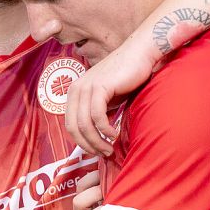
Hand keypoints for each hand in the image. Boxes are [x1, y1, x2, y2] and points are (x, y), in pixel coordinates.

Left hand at [65, 39, 158, 155]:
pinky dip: (104, 129)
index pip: (70, 125)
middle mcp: (76, 89)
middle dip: (88, 145)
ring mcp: (86, 86)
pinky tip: (114, 134)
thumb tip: (96, 139)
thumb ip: (97, 114)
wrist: (140, 55)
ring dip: (97, 141)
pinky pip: (97, 115)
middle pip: (73, 127)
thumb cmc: (126, 78)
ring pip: (84, 124)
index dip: (81, 142)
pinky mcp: (100, 86)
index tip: (96, 151)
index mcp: (74, 92)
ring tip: (109, 148)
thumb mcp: (107, 99)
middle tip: (103, 154)